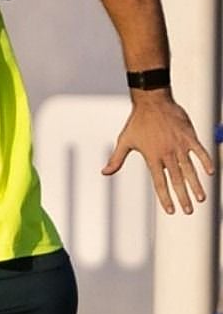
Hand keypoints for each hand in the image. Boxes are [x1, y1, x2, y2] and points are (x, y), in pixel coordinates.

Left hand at [101, 91, 214, 213]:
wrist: (151, 102)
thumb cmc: (137, 122)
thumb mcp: (124, 141)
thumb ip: (116, 159)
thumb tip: (104, 172)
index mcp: (152, 157)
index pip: (159, 183)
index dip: (165, 197)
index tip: (171, 210)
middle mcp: (166, 154)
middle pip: (176, 180)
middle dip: (183, 197)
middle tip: (189, 211)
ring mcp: (179, 145)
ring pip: (190, 169)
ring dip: (196, 185)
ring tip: (201, 199)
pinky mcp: (189, 136)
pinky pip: (199, 151)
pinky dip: (205, 161)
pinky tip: (210, 172)